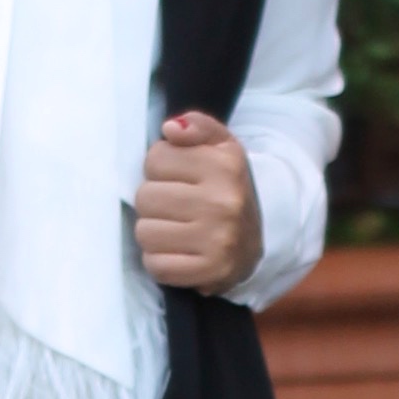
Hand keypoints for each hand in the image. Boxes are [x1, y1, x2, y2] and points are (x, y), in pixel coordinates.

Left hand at [135, 109, 262, 292]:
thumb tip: (170, 129)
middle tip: (175, 208)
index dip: (159, 169)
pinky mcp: (209, 272)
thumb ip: (198, 126)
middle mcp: (224, 202)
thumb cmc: (226, 191)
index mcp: (226, 166)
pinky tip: (177, 253)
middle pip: (145, 197)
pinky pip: (156, 265)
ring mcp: (218, 240)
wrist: (253, 244)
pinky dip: (159, 261)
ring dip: (154, 232)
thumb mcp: (222, 148)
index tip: (177, 178)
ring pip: (145, 232)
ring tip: (175, 230)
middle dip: (154, 202)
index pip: (155, 159)